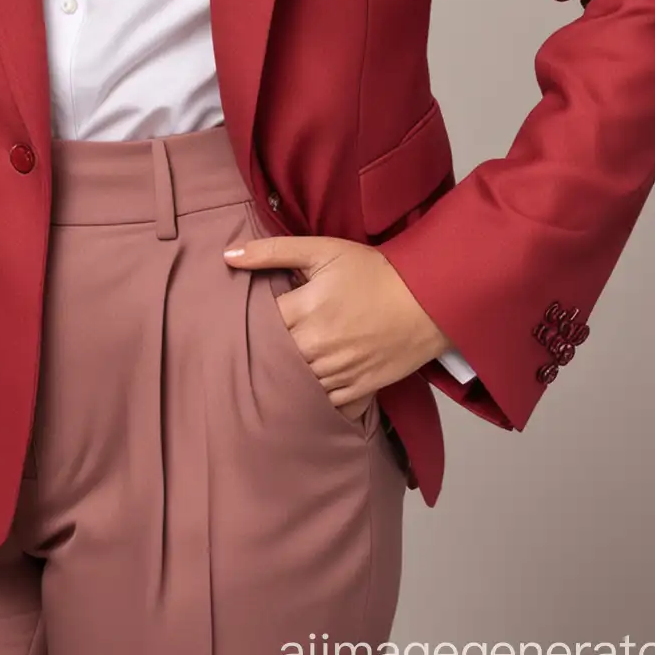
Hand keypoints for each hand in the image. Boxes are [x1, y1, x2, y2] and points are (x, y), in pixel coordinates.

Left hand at [223, 233, 450, 420]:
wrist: (427, 300)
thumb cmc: (372, 271)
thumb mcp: (322, 250)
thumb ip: (273, 252)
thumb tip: (228, 257)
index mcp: (305, 309)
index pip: (258, 324)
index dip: (250, 322)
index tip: (245, 319)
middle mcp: (317, 346)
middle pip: (273, 358)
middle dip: (265, 352)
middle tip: (259, 345)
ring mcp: (338, 372)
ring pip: (295, 386)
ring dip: (286, 377)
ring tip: (280, 366)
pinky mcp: (358, 389)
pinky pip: (324, 404)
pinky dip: (314, 398)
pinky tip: (307, 388)